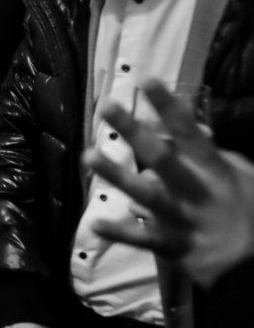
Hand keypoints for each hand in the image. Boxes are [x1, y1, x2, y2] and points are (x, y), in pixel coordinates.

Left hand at [85, 79, 253, 288]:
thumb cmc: (248, 211)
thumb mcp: (243, 177)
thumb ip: (214, 152)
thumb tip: (193, 127)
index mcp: (214, 171)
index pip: (190, 132)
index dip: (169, 107)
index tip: (147, 81)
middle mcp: (196, 191)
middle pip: (162, 157)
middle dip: (134, 131)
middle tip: (107, 106)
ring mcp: (182, 219)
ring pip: (147, 195)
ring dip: (117, 175)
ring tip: (89, 156)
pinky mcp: (173, 246)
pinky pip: (142, 239)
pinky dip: (120, 233)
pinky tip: (95, 224)